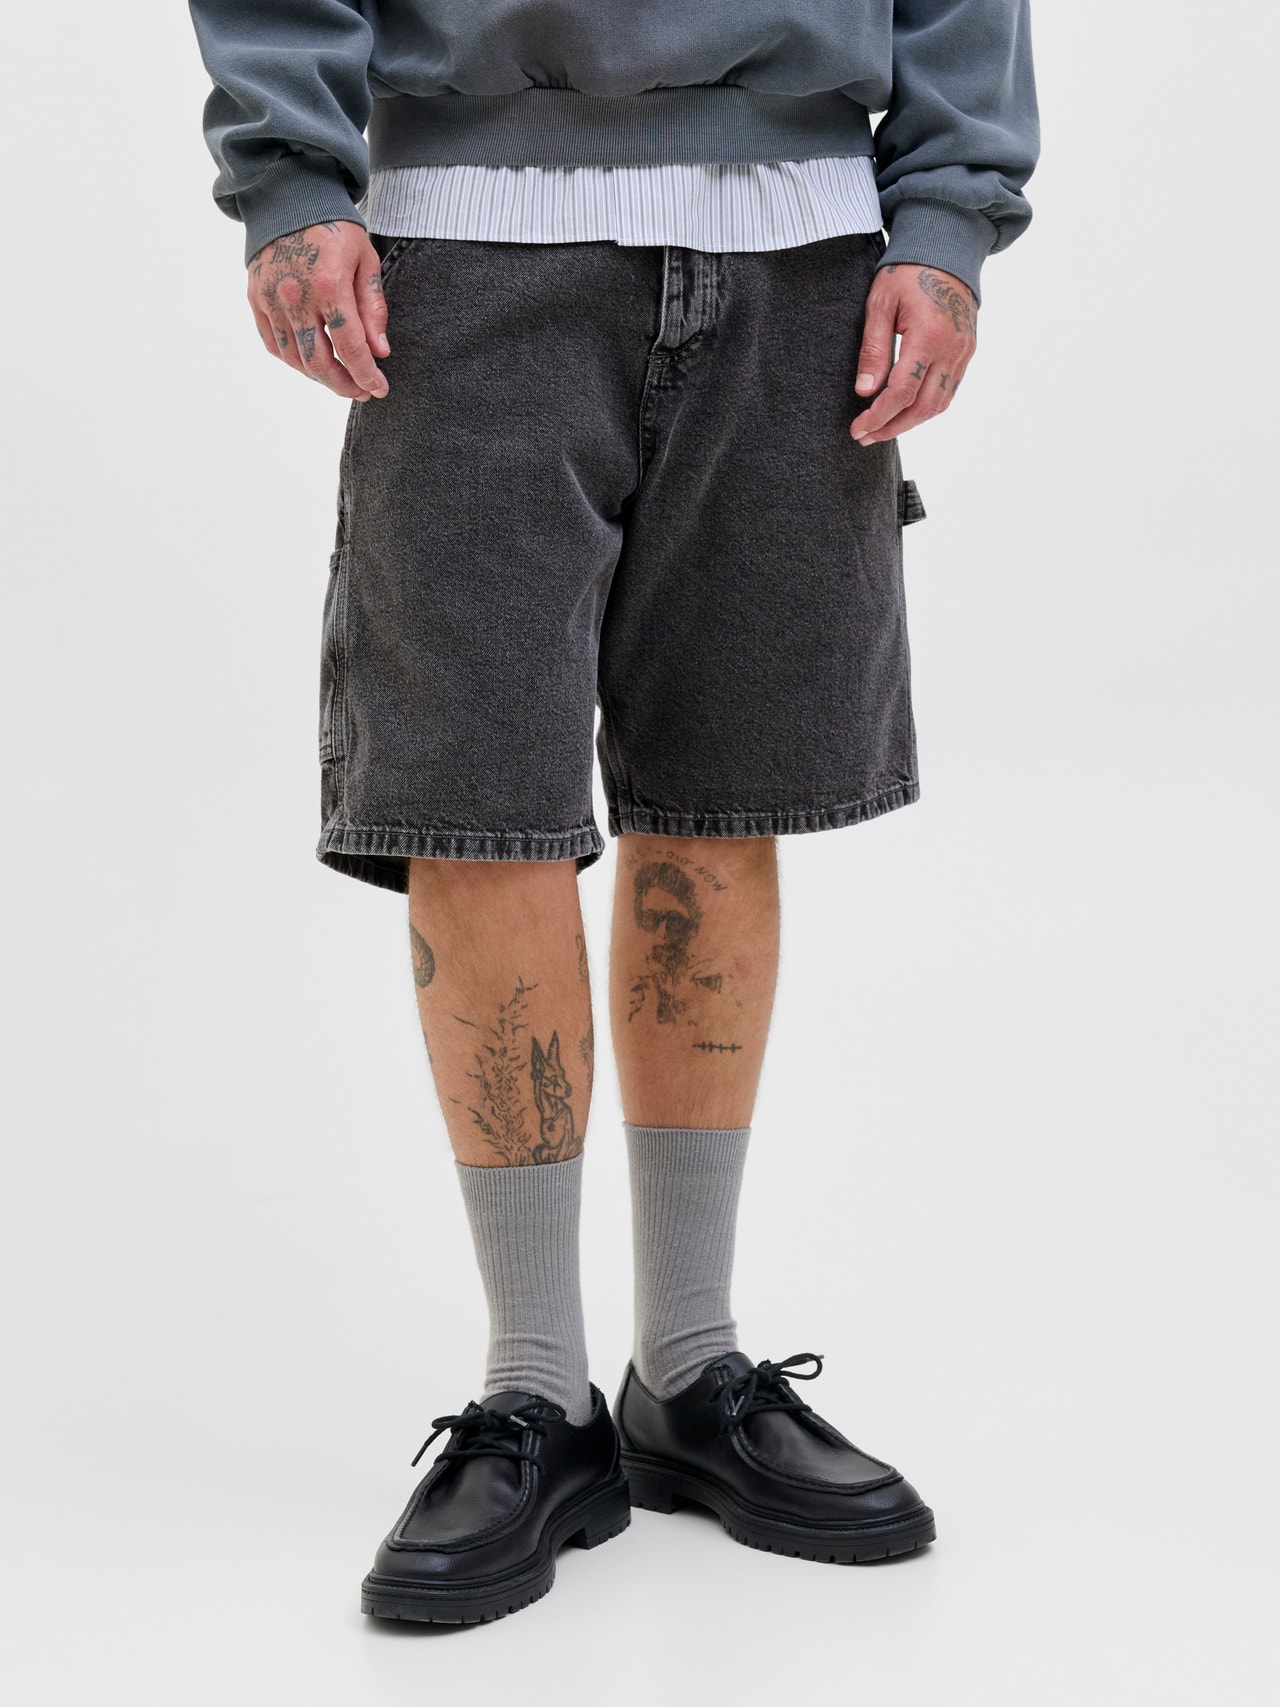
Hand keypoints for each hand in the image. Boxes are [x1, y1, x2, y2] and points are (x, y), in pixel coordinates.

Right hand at [247, 222, 389, 401]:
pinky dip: (293, 361)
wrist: (289, 197)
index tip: (380, 389)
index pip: (350, 347)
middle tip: (360, 390)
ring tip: (339, 378)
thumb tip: (380, 351)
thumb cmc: (335, 228)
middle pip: (318, 362)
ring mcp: (270, 298)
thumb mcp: (365, 260)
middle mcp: (295, 296)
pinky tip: (311, 363)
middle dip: (343, 384)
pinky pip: (273, 344)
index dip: (366, 375)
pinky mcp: (255, 298)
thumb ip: (373, 308)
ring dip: (319, 377)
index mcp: (329, 285)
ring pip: (294, 358)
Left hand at [851, 264, 977, 444]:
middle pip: (923, 407)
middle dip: (893, 427)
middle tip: (866, 436)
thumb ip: (873, 349)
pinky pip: (949, 391)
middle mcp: (952, 348)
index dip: (879, 416)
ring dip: (911, 422)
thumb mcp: (880, 304)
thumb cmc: (907, 272)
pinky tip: (905, 410)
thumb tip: (865, 391)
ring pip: (939, 404)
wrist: (947, 249)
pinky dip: (927, 407)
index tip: (858, 428)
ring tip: (882, 428)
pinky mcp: (968, 351)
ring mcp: (964, 351)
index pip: (902, 392)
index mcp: (928, 335)